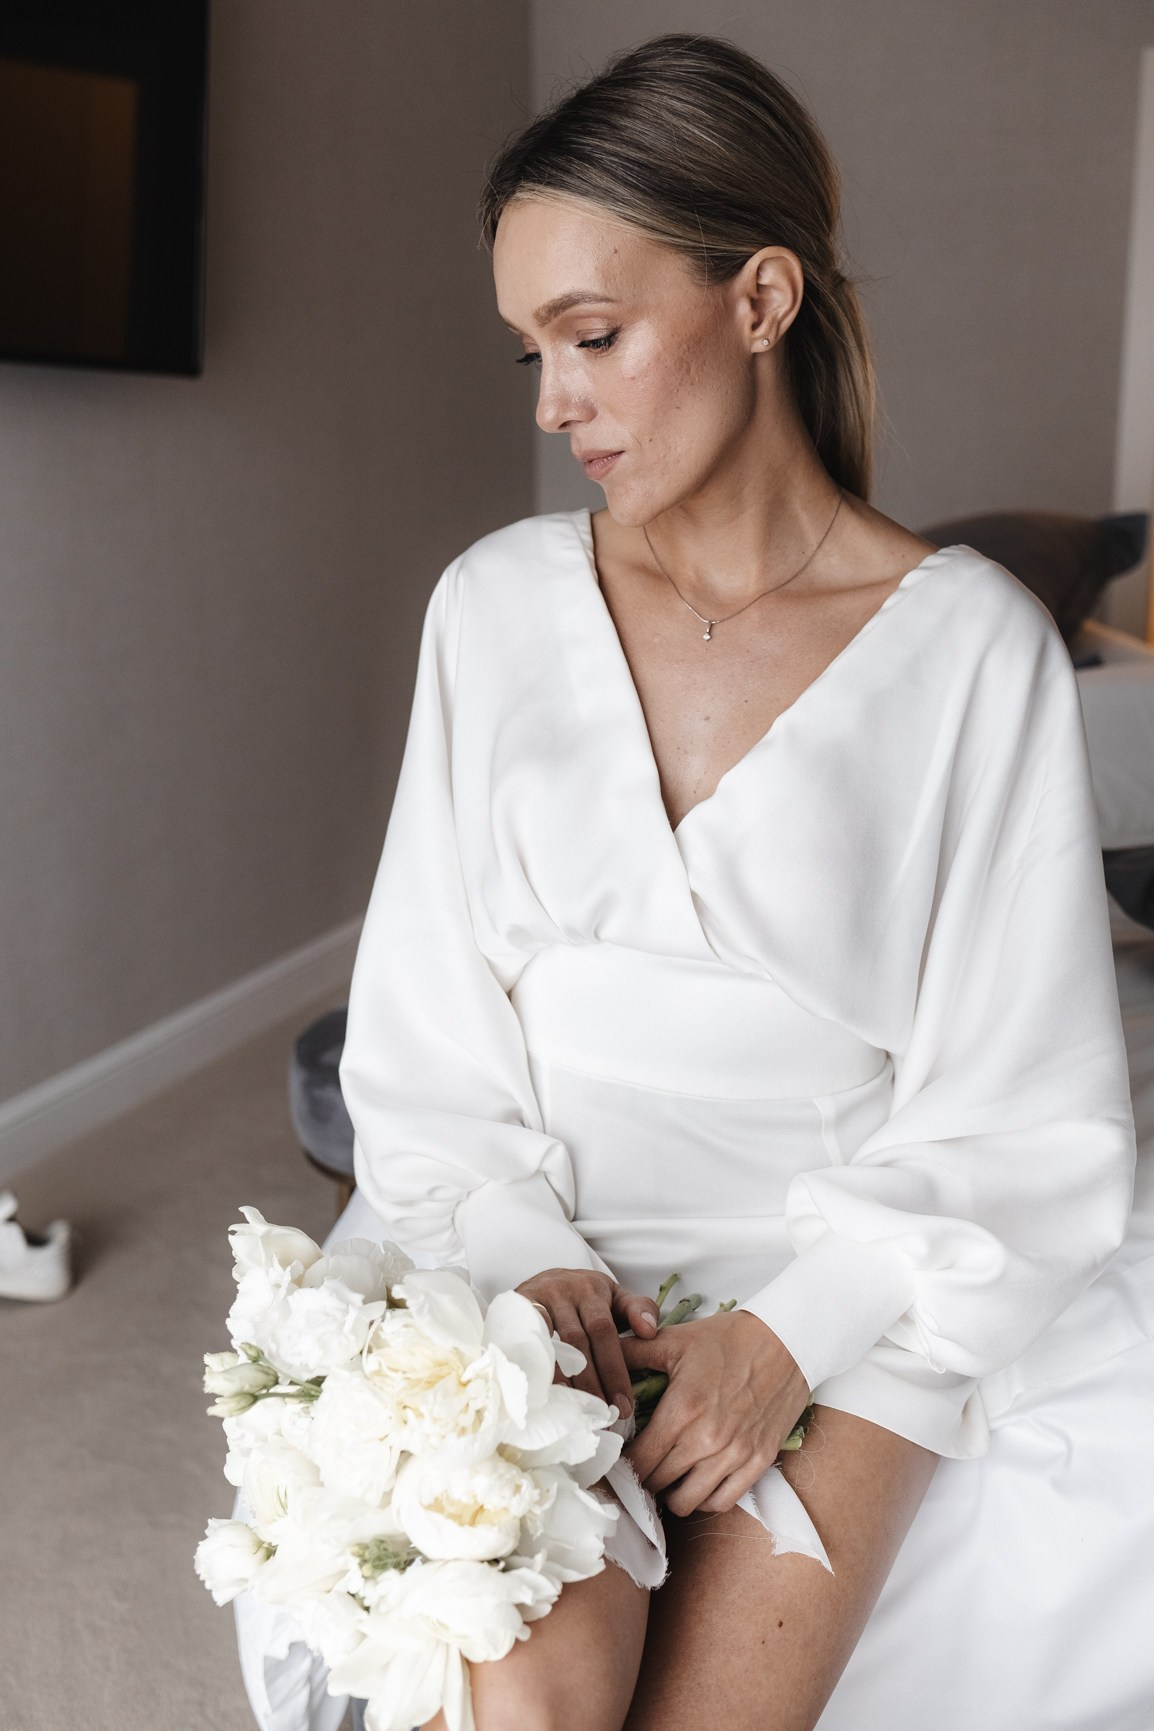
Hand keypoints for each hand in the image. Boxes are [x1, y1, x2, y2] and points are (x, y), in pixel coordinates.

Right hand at [515, 1268, 660, 1418]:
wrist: (544, 1279)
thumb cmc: (585, 1297)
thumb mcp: (615, 1298)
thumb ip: (638, 1311)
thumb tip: (650, 1331)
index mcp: (591, 1289)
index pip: (604, 1332)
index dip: (614, 1370)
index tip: (625, 1404)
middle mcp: (563, 1291)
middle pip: (578, 1342)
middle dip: (592, 1383)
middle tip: (602, 1415)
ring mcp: (536, 1300)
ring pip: (551, 1345)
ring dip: (564, 1381)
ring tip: (576, 1412)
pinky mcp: (515, 1311)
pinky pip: (525, 1344)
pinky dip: (536, 1370)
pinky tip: (546, 1395)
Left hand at [619, 1310, 809, 1515]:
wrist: (787, 1341)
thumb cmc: (730, 1339)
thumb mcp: (676, 1340)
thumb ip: (632, 1351)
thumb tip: (598, 1353)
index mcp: (683, 1410)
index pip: (639, 1461)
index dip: (622, 1465)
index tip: (618, 1458)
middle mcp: (707, 1439)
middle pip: (658, 1484)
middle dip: (643, 1478)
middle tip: (639, 1466)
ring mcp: (735, 1455)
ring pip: (687, 1501)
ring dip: (671, 1492)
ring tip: (667, 1474)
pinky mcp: (758, 1461)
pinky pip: (722, 1502)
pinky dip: (704, 1497)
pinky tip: (696, 1480)